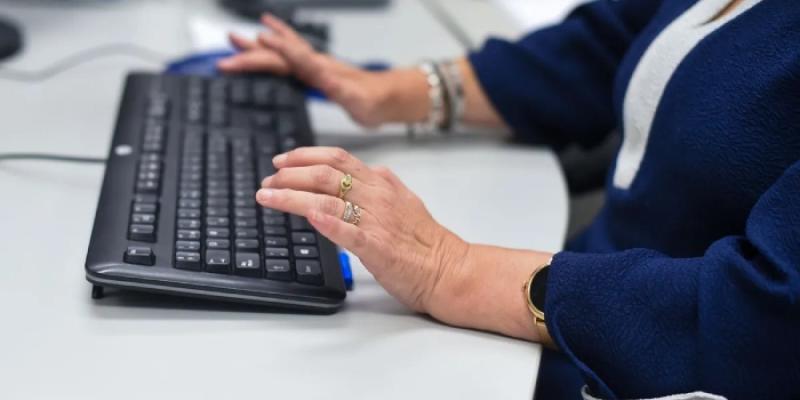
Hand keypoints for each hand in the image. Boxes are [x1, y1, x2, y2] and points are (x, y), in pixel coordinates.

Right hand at [217, 15, 394, 127]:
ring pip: (281, 52)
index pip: (289, 59)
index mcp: (321, 71)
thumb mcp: (359, 100)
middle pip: (278, 56)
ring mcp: (315, 65)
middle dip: (251, 54)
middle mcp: (315, 64)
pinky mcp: (317, 71)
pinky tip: (267, 35)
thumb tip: (323, 76)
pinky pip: (291, 54)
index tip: (244, 50)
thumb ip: (341, 89)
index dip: (267, 54)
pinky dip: (277, 43)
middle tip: (225, 54)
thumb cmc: (375, 101)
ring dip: (258, 46)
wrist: (390, 97)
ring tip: (234, 38)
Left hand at [256, 147, 471, 314]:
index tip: (282, 160)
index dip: (305, 155)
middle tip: (267, 180)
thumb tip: (369, 172)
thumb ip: (384, 186)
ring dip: (291, 196)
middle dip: (289, 174)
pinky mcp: (377, 247)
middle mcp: (377, 197)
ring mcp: (376, 221)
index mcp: (382, 184)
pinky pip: (347, 231)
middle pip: (325, 175)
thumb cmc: (426, 242)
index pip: (337, 158)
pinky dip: (325, 221)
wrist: (449, 270)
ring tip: (268, 197)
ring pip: (327, 199)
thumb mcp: (405, 201)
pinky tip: (307, 216)